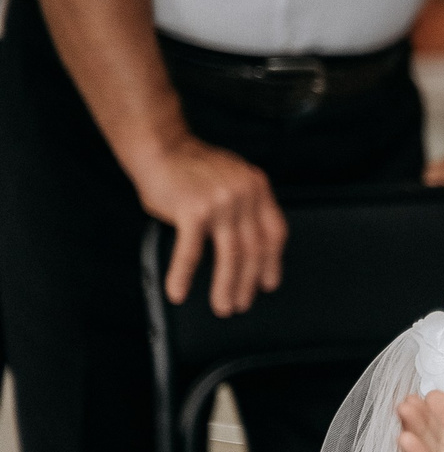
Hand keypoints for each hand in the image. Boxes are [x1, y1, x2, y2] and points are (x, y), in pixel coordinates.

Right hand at [129, 134, 285, 317]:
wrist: (160, 146)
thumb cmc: (191, 166)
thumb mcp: (232, 179)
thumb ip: (243, 206)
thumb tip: (248, 246)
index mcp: (257, 188)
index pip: (275, 232)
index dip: (273, 261)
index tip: (269, 282)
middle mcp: (244, 196)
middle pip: (255, 248)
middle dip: (249, 282)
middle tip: (242, 303)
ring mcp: (221, 203)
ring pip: (231, 255)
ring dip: (227, 286)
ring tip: (222, 306)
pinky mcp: (193, 211)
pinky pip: (191, 251)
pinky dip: (184, 275)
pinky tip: (179, 291)